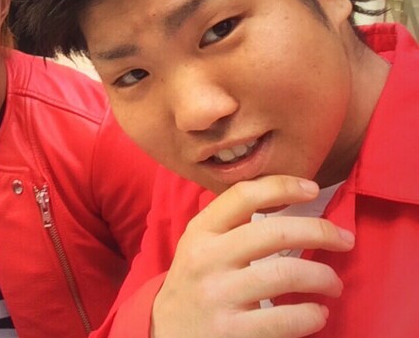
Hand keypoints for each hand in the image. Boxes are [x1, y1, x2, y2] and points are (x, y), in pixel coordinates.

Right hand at [151, 175, 354, 337]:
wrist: (165, 330)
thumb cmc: (195, 280)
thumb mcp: (199, 243)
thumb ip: (231, 222)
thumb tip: (286, 198)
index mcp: (201, 230)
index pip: (244, 195)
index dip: (282, 186)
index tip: (311, 188)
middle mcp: (208, 258)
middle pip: (274, 232)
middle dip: (319, 231)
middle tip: (344, 238)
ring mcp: (220, 296)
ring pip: (285, 275)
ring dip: (323, 276)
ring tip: (334, 283)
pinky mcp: (232, 333)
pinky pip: (284, 320)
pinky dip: (311, 315)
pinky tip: (318, 313)